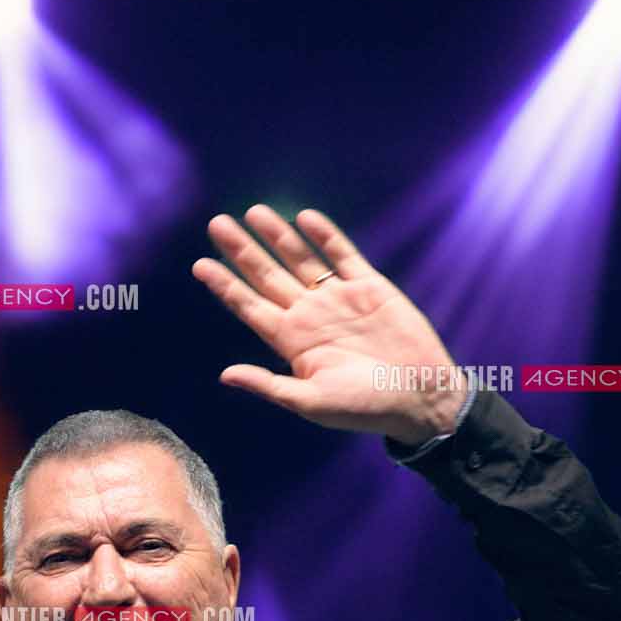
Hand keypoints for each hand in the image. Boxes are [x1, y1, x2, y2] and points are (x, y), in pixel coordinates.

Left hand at [191, 205, 464, 444]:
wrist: (420, 396)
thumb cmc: (364, 407)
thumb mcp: (312, 402)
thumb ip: (269, 385)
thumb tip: (225, 375)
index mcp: (292, 342)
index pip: (250, 306)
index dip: (225, 285)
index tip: (200, 266)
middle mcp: (310, 315)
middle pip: (267, 275)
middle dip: (242, 250)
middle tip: (217, 225)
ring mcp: (338, 298)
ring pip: (300, 259)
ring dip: (277, 236)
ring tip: (253, 212)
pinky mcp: (369, 287)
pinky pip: (342, 255)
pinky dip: (324, 236)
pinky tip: (304, 218)